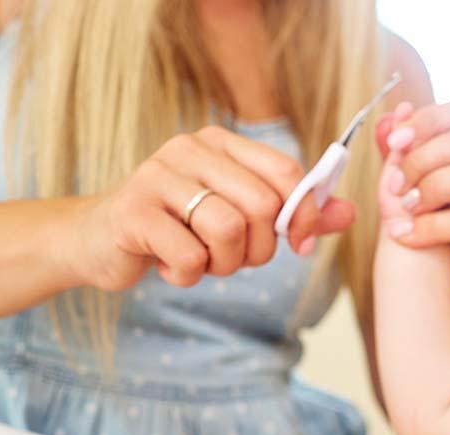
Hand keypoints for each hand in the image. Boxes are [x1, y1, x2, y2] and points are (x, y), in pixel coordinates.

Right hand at [63, 126, 355, 290]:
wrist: (100, 241)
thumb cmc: (181, 229)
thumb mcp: (242, 219)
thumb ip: (295, 215)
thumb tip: (350, 213)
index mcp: (221, 144)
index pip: (286, 173)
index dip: (304, 216)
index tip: (299, 245)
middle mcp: (189, 149)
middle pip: (262, 206)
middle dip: (259, 249)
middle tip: (232, 258)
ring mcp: (157, 176)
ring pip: (228, 231)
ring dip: (223, 264)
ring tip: (201, 260)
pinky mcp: (132, 212)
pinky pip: (191, 257)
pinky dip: (188, 275)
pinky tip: (169, 265)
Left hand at [375, 99, 449, 346]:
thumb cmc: (449, 234)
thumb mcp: (419, 188)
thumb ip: (405, 154)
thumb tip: (389, 119)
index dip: (428, 121)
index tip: (394, 142)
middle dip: (424, 157)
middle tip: (394, 184)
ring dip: (435, 186)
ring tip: (405, 208)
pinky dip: (436, 225)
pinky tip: (409, 236)